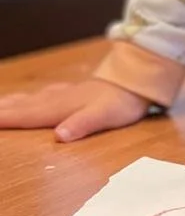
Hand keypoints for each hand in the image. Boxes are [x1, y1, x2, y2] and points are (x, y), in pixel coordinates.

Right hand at [0, 79, 151, 141]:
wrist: (139, 79)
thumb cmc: (122, 101)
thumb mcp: (104, 116)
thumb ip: (82, 125)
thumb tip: (59, 136)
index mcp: (62, 108)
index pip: (28, 116)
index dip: (6, 119)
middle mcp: (60, 100)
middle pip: (25, 106)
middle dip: (4, 109)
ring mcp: (68, 94)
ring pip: (34, 99)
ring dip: (15, 102)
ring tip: (0, 104)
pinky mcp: (77, 92)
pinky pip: (47, 95)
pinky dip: (34, 97)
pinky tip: (37, 96)